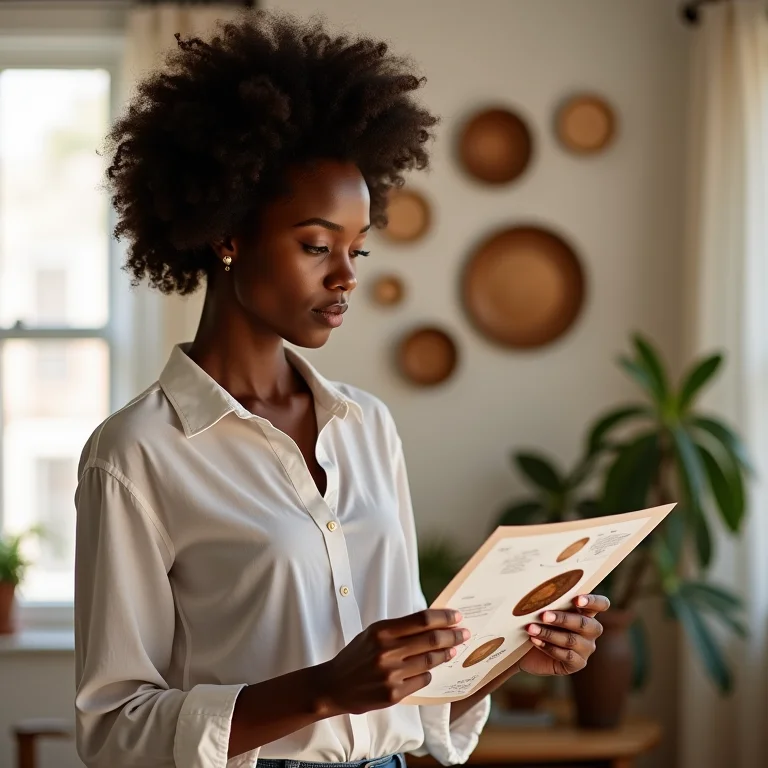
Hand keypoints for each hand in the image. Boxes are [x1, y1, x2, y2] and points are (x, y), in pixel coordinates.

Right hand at [318, 609, 468, 715]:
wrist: (334, 686)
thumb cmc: (357, 656)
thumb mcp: (373, 634)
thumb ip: (400, 629)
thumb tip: (433, 623)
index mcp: (382, 631)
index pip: (422, 620)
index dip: (444, 617)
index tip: (457, 616)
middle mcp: (387, 652)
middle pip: (431, 639)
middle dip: (453, 635)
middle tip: (464, 633)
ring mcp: (391, 675)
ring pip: (430, 661)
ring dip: (446, 654)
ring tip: (454, 649)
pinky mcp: (393, 694)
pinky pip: (422, 680)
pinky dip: (429, 672)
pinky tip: (430, 668)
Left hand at [517, 594, 610, 676]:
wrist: (526, 649)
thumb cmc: (537, 622)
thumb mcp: (544, 609)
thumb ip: (550, 601)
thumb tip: (540, 590)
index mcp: (586, 612)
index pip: (601, 604)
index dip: (593, 601)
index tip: (576, 600)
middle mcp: (590, 630)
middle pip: (585, 623)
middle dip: (563, 619)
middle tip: (543, 615)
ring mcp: (586, 648)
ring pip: (572, 640)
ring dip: (549, 634)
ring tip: (531, 629)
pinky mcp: (577, 663)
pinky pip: (567, 656)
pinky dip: (549, 647)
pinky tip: (535, 641)